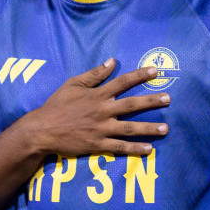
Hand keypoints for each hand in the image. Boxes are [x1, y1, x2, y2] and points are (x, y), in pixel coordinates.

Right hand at [13, 58, 169, 157]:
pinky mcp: (97, 144)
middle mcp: (102, 110)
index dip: (140, 76)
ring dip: (149, 128)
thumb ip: (93, 74)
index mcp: (97, 94)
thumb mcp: (72, 84)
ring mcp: (101, 128)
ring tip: (166, 129)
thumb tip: (111, 61)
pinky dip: (135, 149)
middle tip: (168, 99)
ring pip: (130, 128)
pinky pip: (120, 147)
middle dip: (152, 101)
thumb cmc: (57, 105)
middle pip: (132, 104)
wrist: (41, 130)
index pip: (123, 82)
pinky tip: (149, 149)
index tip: (156, 71)